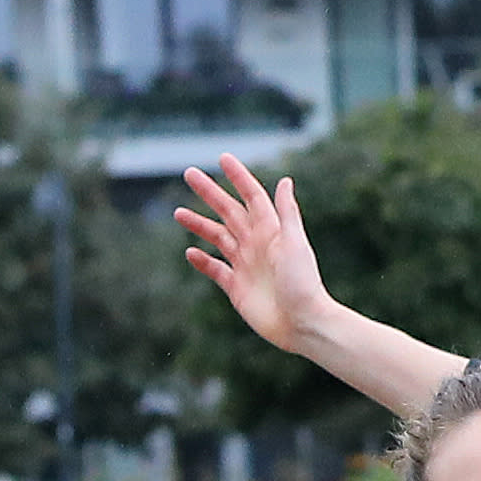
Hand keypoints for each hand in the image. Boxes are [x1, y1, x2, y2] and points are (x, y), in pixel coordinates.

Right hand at [173, 155, 332, 350]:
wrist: (301, 322)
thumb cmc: (303, 283)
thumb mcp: (295, 244)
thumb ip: (286, 214)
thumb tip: (284, 181)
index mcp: (270, 230)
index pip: (251, 197)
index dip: (238, 177)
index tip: (223, 158)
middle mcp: (256, 244)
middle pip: (228, 212)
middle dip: (210, 193)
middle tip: (190, 174)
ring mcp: (244, 265)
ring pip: (217, 237)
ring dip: (199, 224)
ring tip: (178, 213)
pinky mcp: (236, 287)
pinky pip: (215, 269)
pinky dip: (202, 260)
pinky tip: (190, 251)